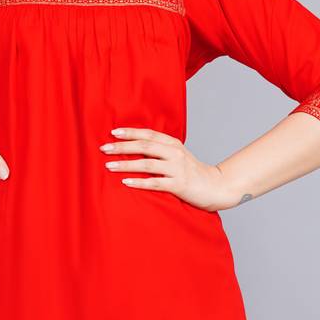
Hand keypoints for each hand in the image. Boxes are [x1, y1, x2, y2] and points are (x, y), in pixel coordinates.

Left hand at [99, 126, 236, 212]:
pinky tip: (125, 182)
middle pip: (144, 146)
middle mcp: (174, 153)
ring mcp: (177, 168)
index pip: (148, 134)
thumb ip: (159, 150)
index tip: (113, 132)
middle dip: (122, 147)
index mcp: (173, 143)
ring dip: (126, 164)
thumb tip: (133, 147)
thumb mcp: (176, 156)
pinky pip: (155, 183)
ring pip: (146, 164)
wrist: (215, 187)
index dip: (130, 132)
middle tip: (104, 148)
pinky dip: (139, 182)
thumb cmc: (191, 172)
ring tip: (109, 166)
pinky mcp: (179, 185)